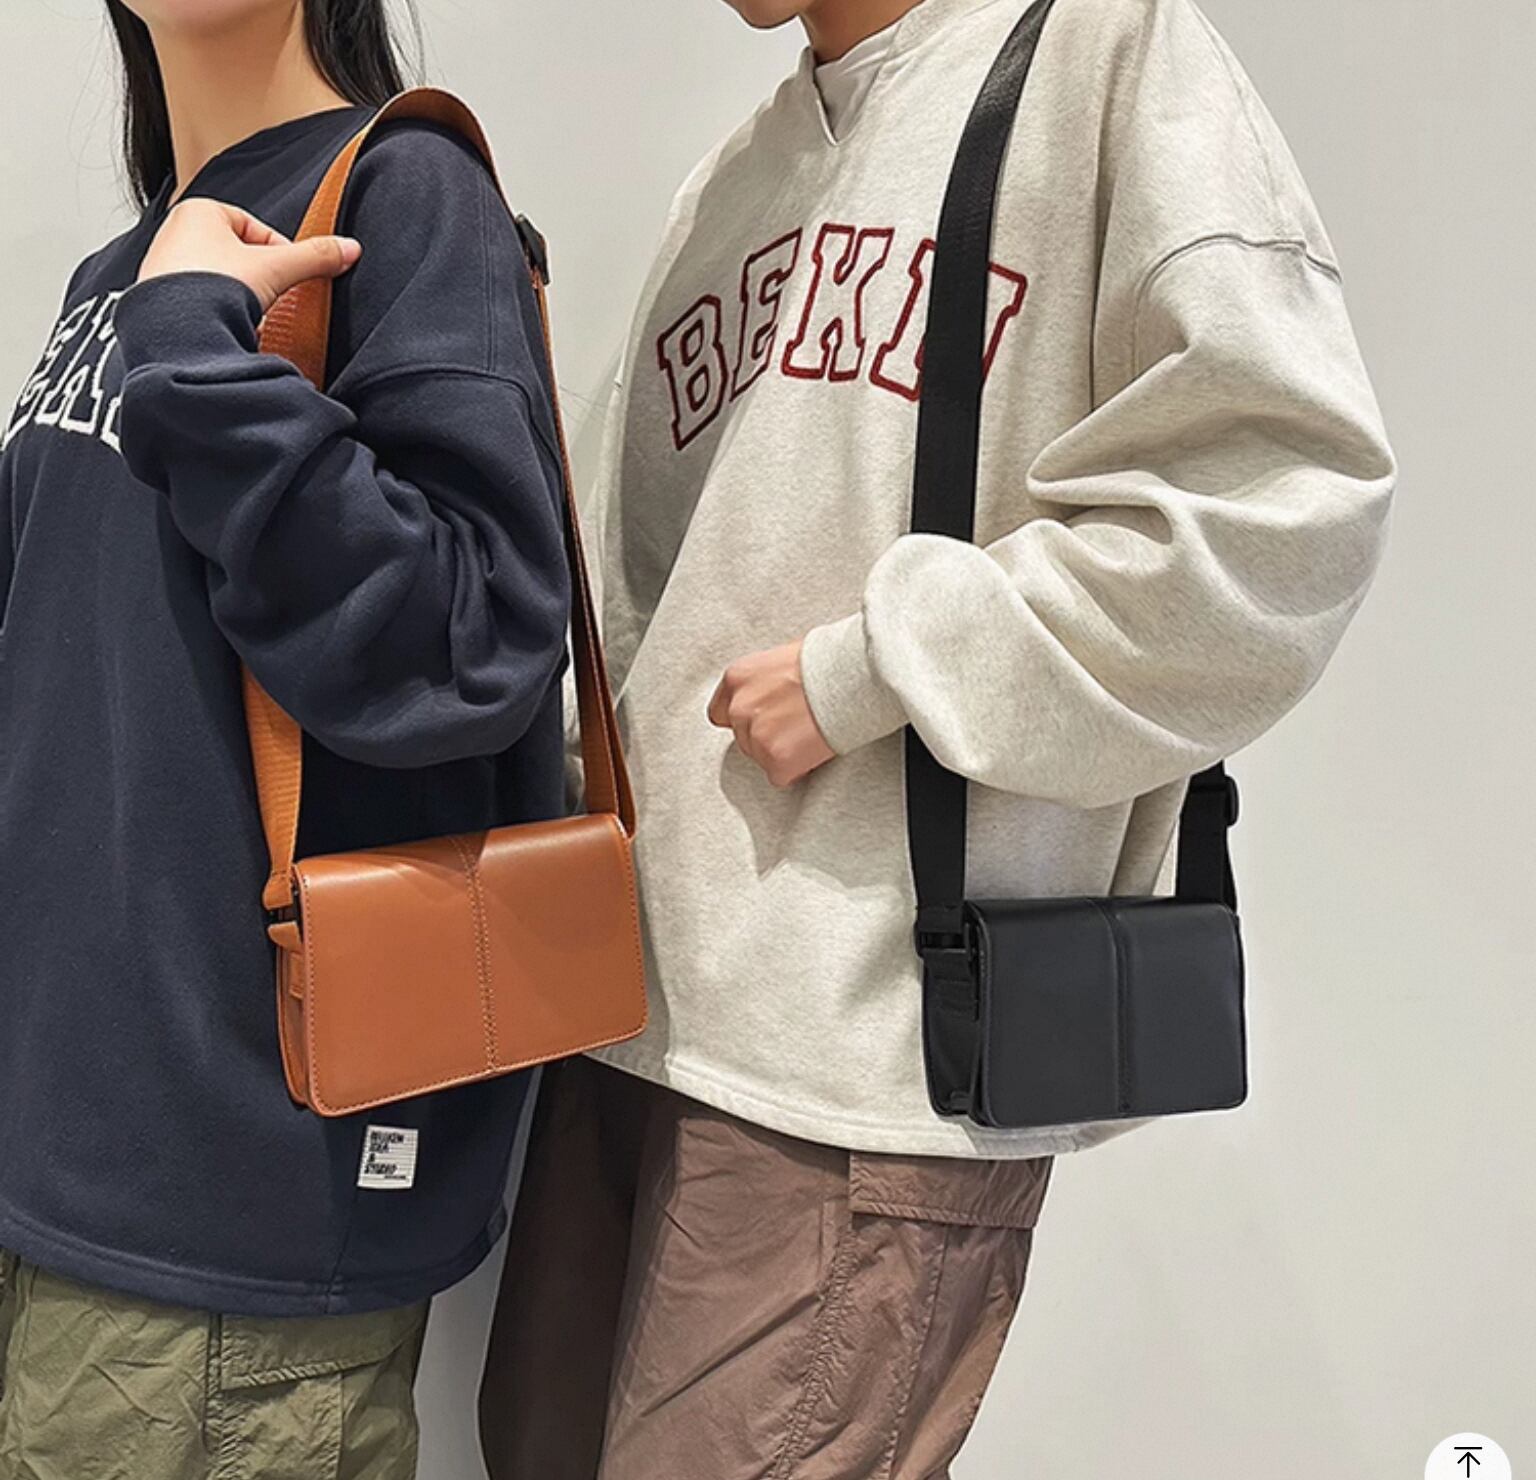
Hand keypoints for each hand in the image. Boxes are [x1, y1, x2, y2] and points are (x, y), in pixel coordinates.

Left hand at [137, 199, 360, 314]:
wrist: (177, 330)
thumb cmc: (212, 288)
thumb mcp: (278, 267)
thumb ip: (316, 256)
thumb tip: (349, 249)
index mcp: (198, 210)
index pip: (256, 227)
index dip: (280, 252)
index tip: (289, 274)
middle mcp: (174, 232)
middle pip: (238, 254)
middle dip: (259, 278)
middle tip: (271, 296)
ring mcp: (162, 266)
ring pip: (220, 280)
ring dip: (240, 297)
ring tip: (245, 314)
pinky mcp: (159, 298)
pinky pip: (200, 302)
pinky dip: (218, 313)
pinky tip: (225, 325)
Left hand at [708, 639, 835, 787]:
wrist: (852, 676)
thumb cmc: (827, 661)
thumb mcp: (782, 658)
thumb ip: (764, 683)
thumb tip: (768, 697)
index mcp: (737, 678)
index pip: (719, 713)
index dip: (744, 720)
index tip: (763, 721)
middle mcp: (739, 708)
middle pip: (743, 740)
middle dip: (768, 737)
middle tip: (798, 725)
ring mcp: (756, 735)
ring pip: (761, 759)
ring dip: (783, 753)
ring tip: (810, 732)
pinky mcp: (776, 759)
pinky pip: (780, 776)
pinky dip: (798, 769)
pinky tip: (814, 747)